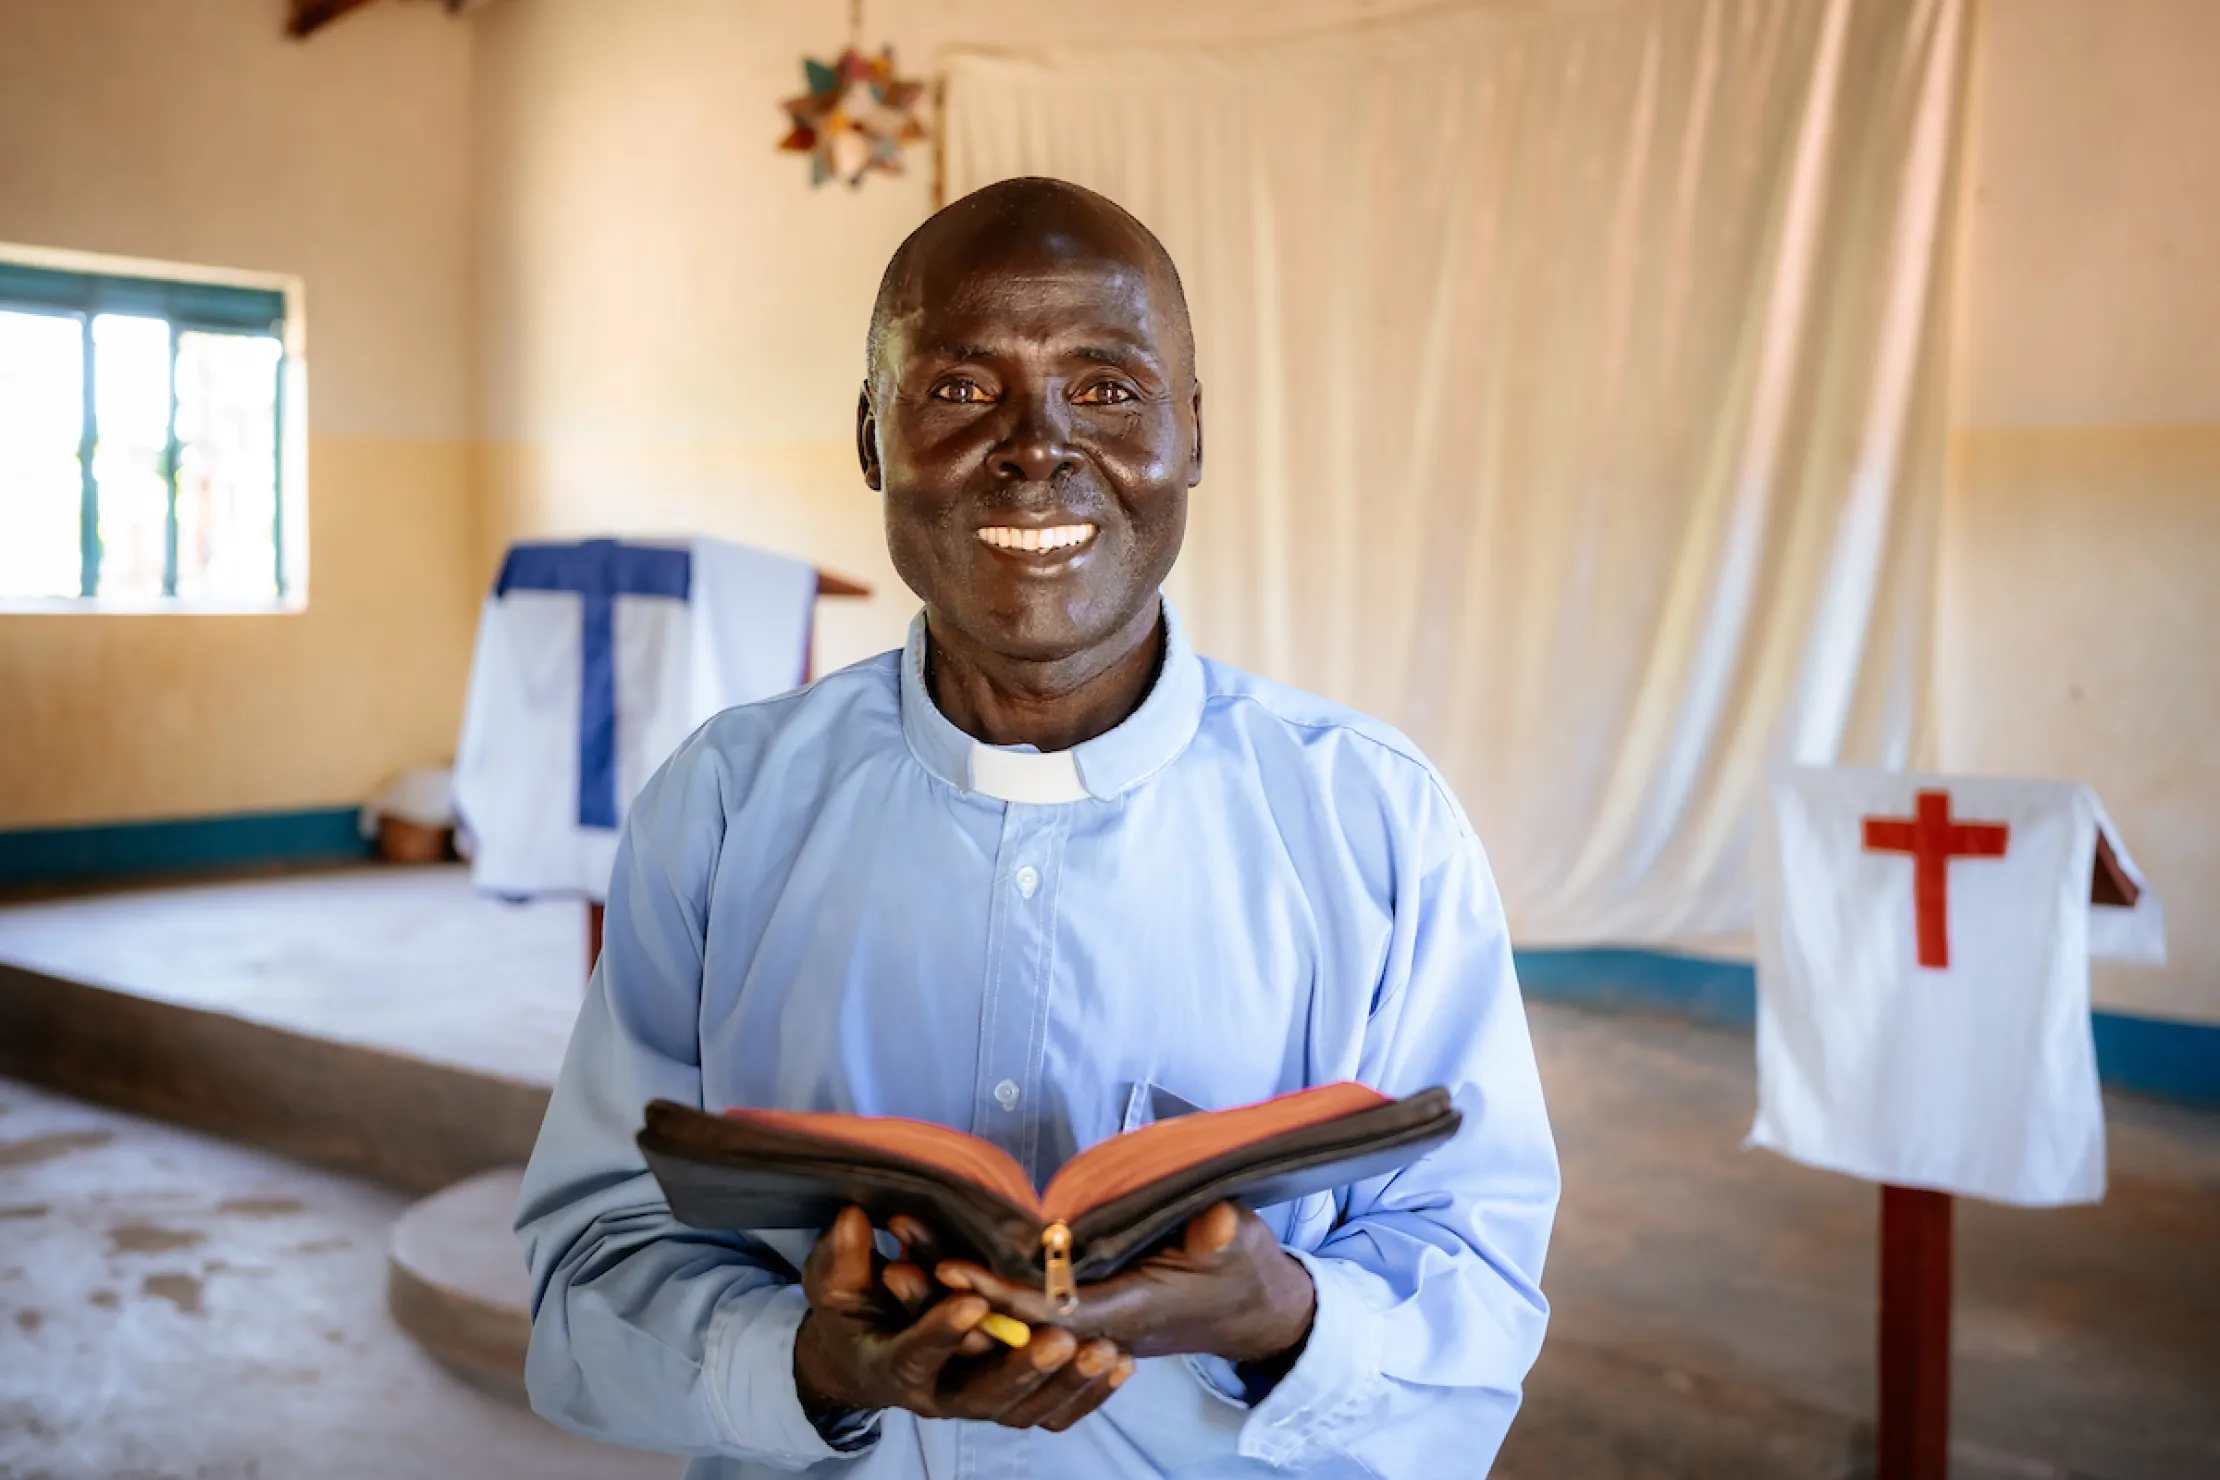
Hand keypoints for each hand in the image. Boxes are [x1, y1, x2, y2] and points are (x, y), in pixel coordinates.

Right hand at [793, 1206, 1133, 1431]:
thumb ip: (843, 1257)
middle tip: (1060, 1339)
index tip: (972, 1303)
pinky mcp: (1009, 1402)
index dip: (941, 1330)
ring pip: (1027, 1410)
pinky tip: (1123, 1364)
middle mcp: (939, 1396)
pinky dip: (1088, 1394)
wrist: (863, 1358)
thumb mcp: (833, 1284)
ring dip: (1068, 1383)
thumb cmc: (851, 1312)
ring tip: (1105, 1351)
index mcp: (893, 1366)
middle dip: (1024, 1368)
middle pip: (984, 1396)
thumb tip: (854, 1218)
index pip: (916, 1355)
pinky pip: (1052, 1412)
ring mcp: (978, 1402)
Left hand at [935, 1202, 1314, 1366]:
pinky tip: (935, 1271)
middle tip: (898, 1263)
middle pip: (1011, 1324)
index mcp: (1128, 1313)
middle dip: (954, 1300)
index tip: (950, 1270)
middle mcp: (1096, 1330)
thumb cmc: (1241, 1270)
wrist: (1252, 1308)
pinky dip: (974, 1301)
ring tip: (898, 1263)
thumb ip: (1221, 1235)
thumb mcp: (1240, 1246)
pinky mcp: (1079, 1320)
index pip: (1050, 1311)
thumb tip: (1214, 1221)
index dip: (999, 1294)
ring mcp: (1085, 1330)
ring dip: (953, 1301)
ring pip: (1006, 1326)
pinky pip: (1017, 1320)